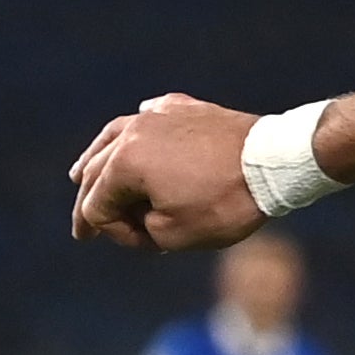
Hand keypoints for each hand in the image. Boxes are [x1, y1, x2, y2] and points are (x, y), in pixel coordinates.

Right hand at [69, 94, 261, 251]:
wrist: (275, 163)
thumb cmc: (227, 202)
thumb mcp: (177, 235)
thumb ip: (142, 231)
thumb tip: (136, 216)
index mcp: (123, 164)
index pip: (99, 207)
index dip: (116, 234)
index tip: (145, 245)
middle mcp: (132, 133)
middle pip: (97, 171)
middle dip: (91, 203)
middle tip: (83, 229)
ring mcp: (157, 116)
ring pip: (114, 137)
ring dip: (96, 159)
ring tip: (79, 175)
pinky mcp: (184, 109)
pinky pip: (150, 117)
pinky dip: (138, 130)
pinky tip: (133, 134)